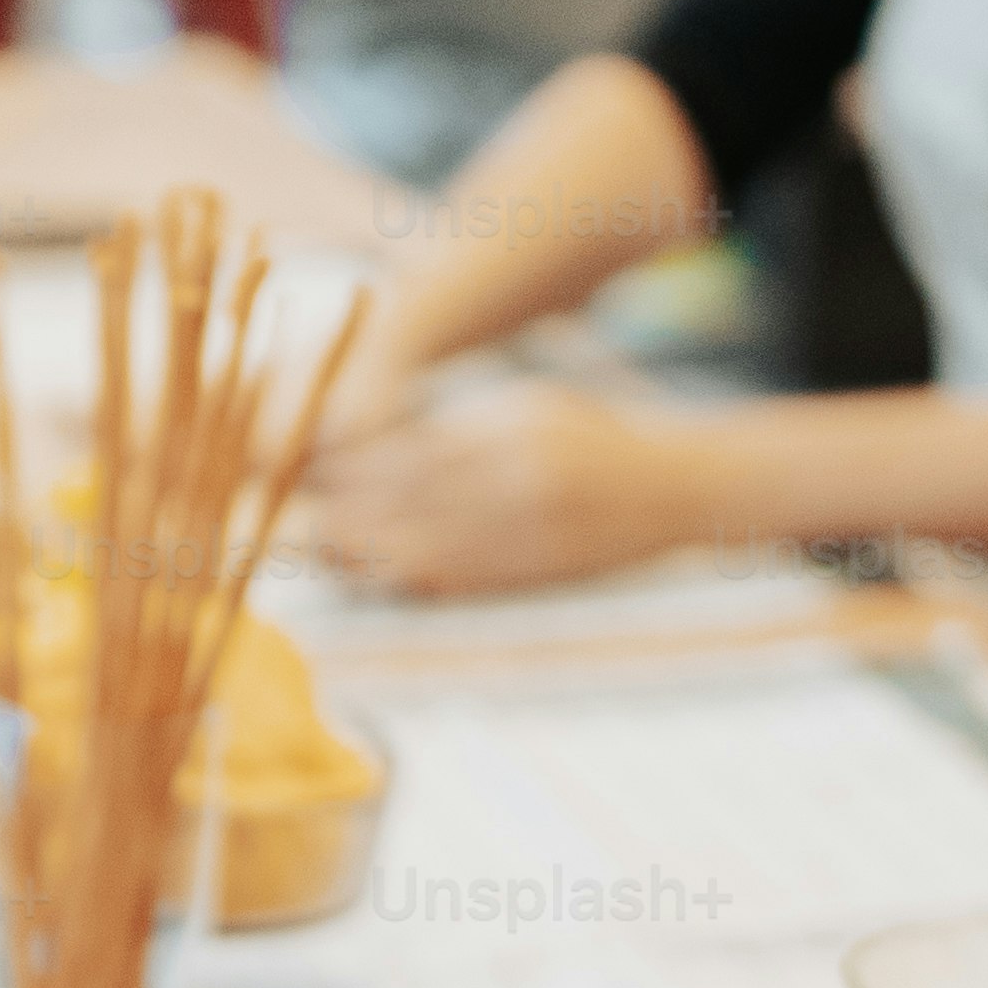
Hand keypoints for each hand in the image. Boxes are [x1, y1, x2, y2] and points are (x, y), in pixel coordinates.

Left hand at [289, 383, 705, 597]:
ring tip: (329, 553)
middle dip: (350, 510)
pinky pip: (468, 578)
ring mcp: (529, 526)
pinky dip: (418, 579)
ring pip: (428, 542)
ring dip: (371, 552)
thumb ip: (467, 427)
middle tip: (304, 522)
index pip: (413, 448)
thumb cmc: (600, 441)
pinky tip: (385, 578)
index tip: (314, 475)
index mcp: (508, 425)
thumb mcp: (535, 407)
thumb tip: (388, 449)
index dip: (356, 466)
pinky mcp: (542, 568)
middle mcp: (514, 474)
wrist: (683, 486)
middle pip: (409, 496)